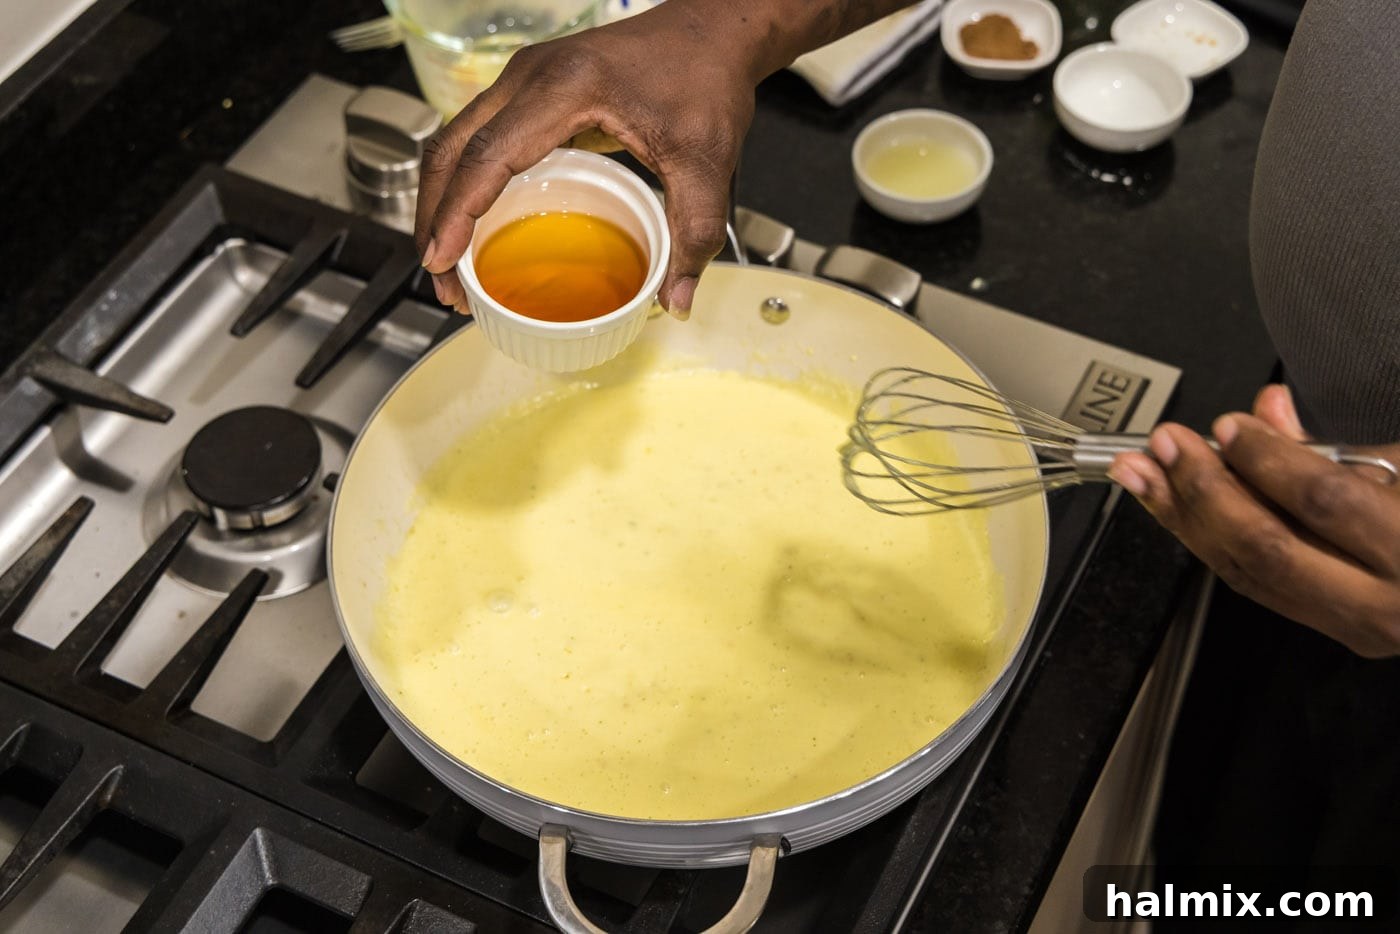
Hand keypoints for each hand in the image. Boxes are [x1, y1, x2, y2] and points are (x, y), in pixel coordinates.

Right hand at [414, 2, 763, 318]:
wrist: (712, 30)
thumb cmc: (704, 76)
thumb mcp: (706, 161)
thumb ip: (694, 231)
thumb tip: (677, 299)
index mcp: (566, 87)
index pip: (488, 155)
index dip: (456, 214)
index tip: (441, 260)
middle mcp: (531, 75)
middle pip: (453, 149)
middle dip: (434, 217)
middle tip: (441, 279)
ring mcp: (525, 78)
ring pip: (458, 141)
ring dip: (443, 200)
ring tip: (449, 262)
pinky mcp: (531, 89)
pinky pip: (480, 137)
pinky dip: (466, 182)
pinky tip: (474, 223)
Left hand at [1107, 385, 1399, 657]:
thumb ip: (1346, 445)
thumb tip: (1270, 413)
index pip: (1325, 501)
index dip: (1269, 459)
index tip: (1229, 426)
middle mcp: (1384, 601)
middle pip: (1268, 546)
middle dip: (1206, 490)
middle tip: (1167, 444)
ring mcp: (1353, 623)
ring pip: (1245, 571)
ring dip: (1183, 515)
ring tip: (1142, 471)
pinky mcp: (1328, 627)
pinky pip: (1249, 582)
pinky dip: (1203, 538)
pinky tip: (1170, 504)